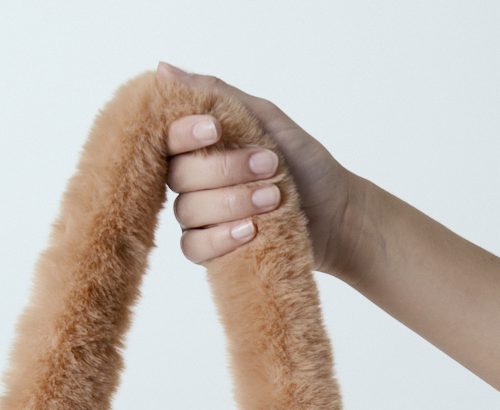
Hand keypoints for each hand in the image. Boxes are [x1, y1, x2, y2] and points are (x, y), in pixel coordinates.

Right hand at [158, 62, 357, 276]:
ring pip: (187, 211)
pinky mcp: (210, 251)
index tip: (214, 129)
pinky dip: (220, 239)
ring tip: (273, 198)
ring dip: (232, 203)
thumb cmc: (305, 165)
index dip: (182, 133)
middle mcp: (194, 182)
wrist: (336, 214)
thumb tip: (163, 68)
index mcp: (201, 147)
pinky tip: (250, 231)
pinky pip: (194, 247)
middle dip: (224, 170)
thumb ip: (218, 95)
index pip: (168, 138)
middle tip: (270, 165)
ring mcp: (199, 218)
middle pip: (179, 176)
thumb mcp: (266, 118)